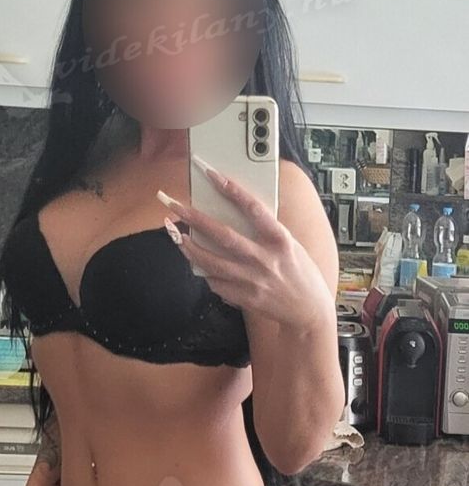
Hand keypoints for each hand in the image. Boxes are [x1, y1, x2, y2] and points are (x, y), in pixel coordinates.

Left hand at [157, 155, 334, 329]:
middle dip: (195, 218)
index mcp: (280, 240)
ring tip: (176, 236)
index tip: (212, 175)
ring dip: (189, 248)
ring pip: (212, 262)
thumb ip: (266, 233)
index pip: (253, 208)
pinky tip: (198, 263)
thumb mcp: (290, 245)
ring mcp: (253, 280)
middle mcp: (265, 259)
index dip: (232, 189)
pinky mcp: (245, 298)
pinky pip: (216, 283)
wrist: (309, 310)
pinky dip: (204, 272)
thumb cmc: (300, 272)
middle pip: (223, 235)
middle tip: (174, 206)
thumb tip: (235, 215)